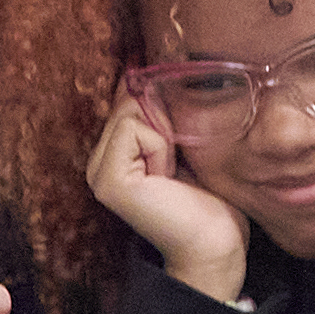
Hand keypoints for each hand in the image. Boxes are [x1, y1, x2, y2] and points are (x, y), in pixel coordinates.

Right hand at [87, 97, 249, 307]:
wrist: (216, 245)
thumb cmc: (210, 197)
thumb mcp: (184, 142)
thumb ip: (161, 112)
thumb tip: (144, 68)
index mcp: (114, 154)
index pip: (129, 97)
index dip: (163, 110)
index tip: (178, 149)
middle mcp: (98, 163)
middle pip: (130, 99)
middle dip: (164, 121)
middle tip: (176, 163)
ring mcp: (98, 173)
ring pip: (131, 109)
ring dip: (164, 135)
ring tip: (171, 171)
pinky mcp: (107, 180)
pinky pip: (134, 128)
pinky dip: (160, 146)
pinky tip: (166, 177)